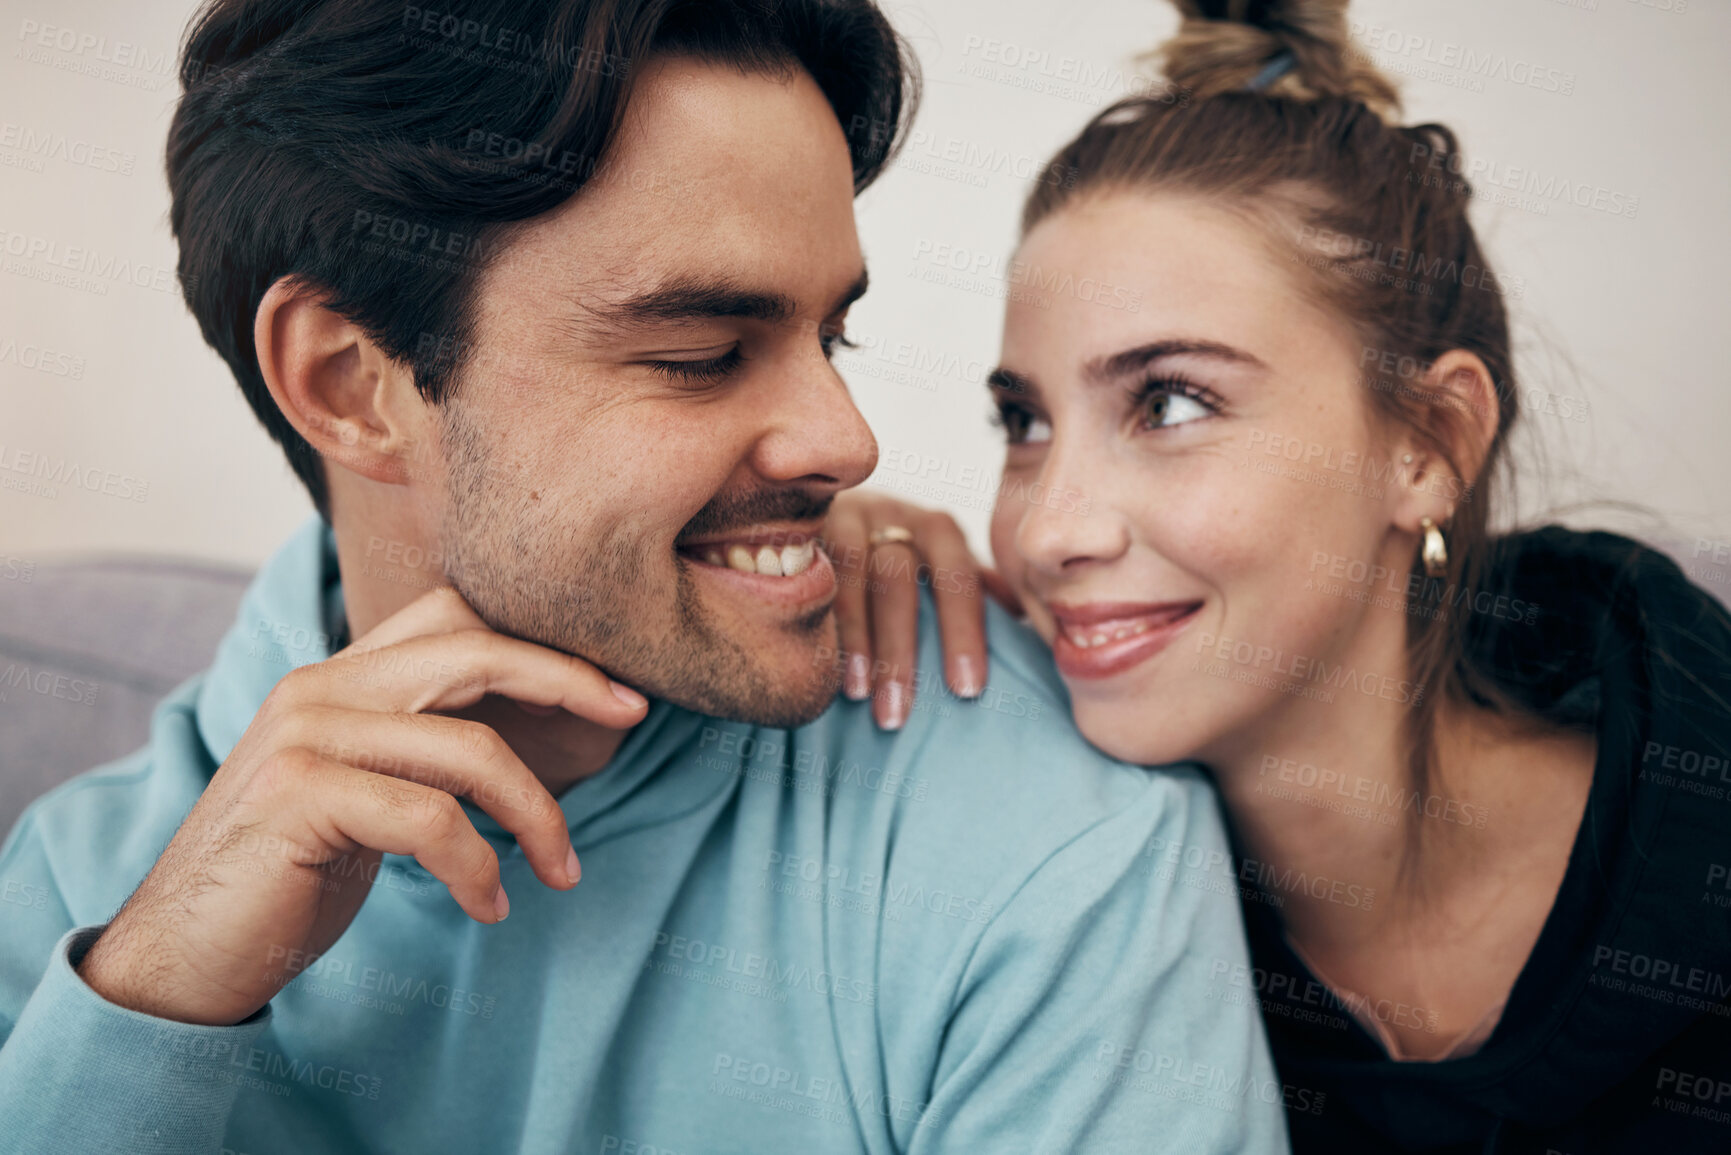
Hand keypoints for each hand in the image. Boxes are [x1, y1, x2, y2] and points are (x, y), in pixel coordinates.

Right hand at [75, 585, 647, 1025]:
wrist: (185, 955)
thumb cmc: (295, 876)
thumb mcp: (372, 794)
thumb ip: (429, 750)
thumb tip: (546, 729)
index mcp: (341, 676)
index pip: (456, 615)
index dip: (543, 640)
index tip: (618, 688)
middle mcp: (320, 686)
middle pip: (475, 649)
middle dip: (569, 680)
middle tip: (633, 719)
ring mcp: (306, 736)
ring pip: (469, 746)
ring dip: (537, 814)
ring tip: (562, 871)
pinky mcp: (300, 796)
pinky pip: (430, 820)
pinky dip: (477, 867)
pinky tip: (489, 906)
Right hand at [822, 490, 1021, 729]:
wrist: (825, 506)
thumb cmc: (896, 556)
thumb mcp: (940, 566)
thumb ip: (980, 592)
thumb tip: (1038, 630)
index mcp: (937, 528)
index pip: (959, 576)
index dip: (964, 633)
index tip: (967, 692)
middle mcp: (890, 513)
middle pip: (898, 577)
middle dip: (900, 650)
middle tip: (899, 715)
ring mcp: (839, 517)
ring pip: (849, 576)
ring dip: (855, 639)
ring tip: (859, 696)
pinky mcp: (795, 527)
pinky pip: (803, 571)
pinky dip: (813, 617)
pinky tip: (815, 661)